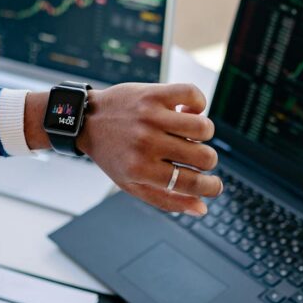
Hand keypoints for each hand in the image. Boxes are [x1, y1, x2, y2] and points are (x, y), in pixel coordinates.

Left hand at [78, 83, 221, 215]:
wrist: (87, 120)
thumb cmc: (112, 155)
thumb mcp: (132, 184)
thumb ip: (167, 200)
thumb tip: (202, 208)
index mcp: (142, 169)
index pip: (191, 183)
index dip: (211, 187)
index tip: (215, 185)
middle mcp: (147, 143)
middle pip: (204, 157)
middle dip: (208, 161)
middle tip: (195, 157)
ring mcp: (151, 117)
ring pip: (204, 127)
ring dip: (204, 134)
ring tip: (189, 133)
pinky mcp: (154, 94)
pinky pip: (194, 95)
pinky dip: (198, 104)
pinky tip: (187, 111)